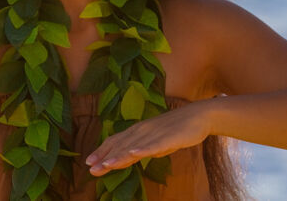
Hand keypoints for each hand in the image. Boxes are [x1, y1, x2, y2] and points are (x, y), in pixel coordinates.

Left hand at [85, 98, 216, 176]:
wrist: (197, 116)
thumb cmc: (175, 130)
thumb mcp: (154, 140)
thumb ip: (142, 148)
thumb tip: (130, 155)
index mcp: (137, 131)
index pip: (116, 141)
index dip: (102, 151)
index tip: (89, 162)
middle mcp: (142, 130)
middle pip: (121, 146)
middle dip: (105, 158)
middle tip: (91, 170)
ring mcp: (154, 134)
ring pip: (134, 147)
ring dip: (119, 156)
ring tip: (107, 165)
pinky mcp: (168, 137)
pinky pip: (154, 145)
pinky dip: (143, 150)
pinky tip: (133, 154)